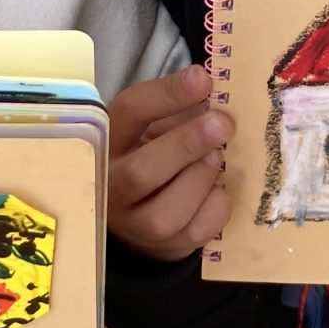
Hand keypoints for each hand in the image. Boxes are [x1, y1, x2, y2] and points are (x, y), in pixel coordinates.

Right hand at [106, 64, 230, 262]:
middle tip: (223, 124)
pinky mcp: (163, 248)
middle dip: (187, 144)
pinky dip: (215, 205)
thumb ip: (176, 108)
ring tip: (215, 158)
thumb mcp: (150, 125)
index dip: (167, 95)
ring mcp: (134, 226)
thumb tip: (207, 87)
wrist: (139, 214)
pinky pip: (197, 231)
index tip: (203, 79)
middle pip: (141, 172)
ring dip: (200, 178)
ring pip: (166, 212)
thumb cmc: (149, 154)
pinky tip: (215, 188)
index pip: (128, 115)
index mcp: (104, 143)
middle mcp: (110, 189)